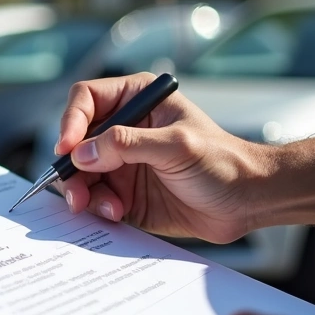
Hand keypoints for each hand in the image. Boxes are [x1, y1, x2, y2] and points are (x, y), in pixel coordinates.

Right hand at [55, 72, 266, 242]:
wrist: (247, 202)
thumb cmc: (224, 162)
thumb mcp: (176, 146)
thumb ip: (127, 145)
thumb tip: (82, 152)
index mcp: (137, 101)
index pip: (86, 100)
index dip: (71, 122)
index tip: (67, 148)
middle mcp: (123, 129)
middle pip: (75, 141)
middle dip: (71, 168)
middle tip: (75, 192)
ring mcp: (122, 163)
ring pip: (80, 174)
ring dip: (83, 193)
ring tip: (103, 208)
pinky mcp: (124, 193)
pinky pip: (95, 199)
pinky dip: (97, 209)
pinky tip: (118, 214)